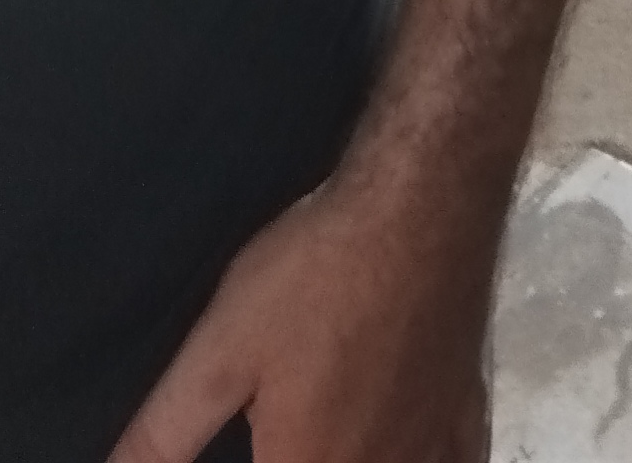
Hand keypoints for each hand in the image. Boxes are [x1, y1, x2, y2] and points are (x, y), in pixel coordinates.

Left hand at [108, 164, 491, 462]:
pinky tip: (407, 446)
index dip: (261, 461)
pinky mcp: (467, 412)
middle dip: (300, 458)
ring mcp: (431, 450)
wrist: (425, 196)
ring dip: (356, 459)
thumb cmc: (316, 274)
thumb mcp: (220, 349)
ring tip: (321, 437)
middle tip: (277, 433)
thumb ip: (164, 433)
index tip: (253, 446)